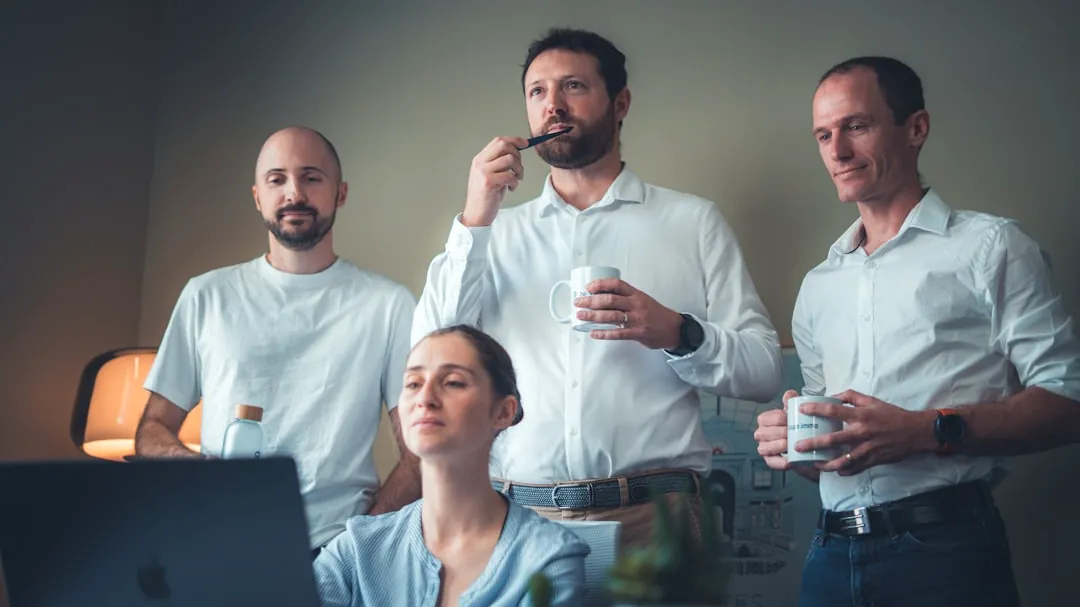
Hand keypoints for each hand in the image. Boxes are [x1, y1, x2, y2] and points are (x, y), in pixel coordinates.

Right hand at [462, 136, 528, 226]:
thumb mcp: (491, 175)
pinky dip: (515, 182)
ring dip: (519, 170)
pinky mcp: (488, 182)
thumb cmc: (486, 197)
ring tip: (516, 180)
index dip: (514, 140)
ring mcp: (483, 172)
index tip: (525, 143)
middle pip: (504, 146)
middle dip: (517, 155)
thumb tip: (517, 151)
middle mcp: (480, 163)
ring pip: (510, 159)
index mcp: (480, 159)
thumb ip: (500, 163)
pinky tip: (511, 188)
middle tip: (518, 169)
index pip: (498, 141)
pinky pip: (510, 175)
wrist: (476, 215)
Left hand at [573, 278, 682, 348]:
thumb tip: (600, 298)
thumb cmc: (655, 314)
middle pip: (610, 299)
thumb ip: (625, 298)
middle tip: (578, 302)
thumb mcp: (642, 300)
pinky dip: (603, 333)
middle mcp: (636, 304)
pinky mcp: (637, 333)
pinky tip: (593, 333)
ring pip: (611, 315)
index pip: (616, 284)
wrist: (673, 328)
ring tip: (580, 316)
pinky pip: (617, 333)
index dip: (600, 284)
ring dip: (593, 316)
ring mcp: (637, 319)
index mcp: (636, 294)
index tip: (588, 287)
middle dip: (591, 301)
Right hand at [754, 390, 797, 470]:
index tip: (791, 419)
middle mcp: (761, 434)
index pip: (767, 418)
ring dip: (778, 446)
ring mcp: (765, 448)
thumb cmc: (798, 428)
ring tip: (791, 445)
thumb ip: (792, 403)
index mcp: (765, 420)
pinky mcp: (770, 461)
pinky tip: (790, 460)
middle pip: (765, 433)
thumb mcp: (796, 414)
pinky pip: (772, 462)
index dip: (780, 419)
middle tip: (795, 432)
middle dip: (780, 432)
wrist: (809, 447)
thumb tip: (790, 394)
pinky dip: (780, 462)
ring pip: (764, 448)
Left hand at [794, 389, 937, 475]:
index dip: (816, 409)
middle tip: (797, 446)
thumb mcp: (872, 401)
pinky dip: (843, 471)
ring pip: (842, 461)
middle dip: (813, 444)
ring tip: (813, 464)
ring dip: (825, 464)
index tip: (802, 410)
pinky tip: (834, 470)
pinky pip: (854, 469)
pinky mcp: (873, 461)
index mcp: (861, 416)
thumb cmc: (892, 415)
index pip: (833, 411)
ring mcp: (867, 449)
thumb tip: (833, 397)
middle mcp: (862, 433)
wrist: (915, 432)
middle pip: (832, 440)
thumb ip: (852, 397)